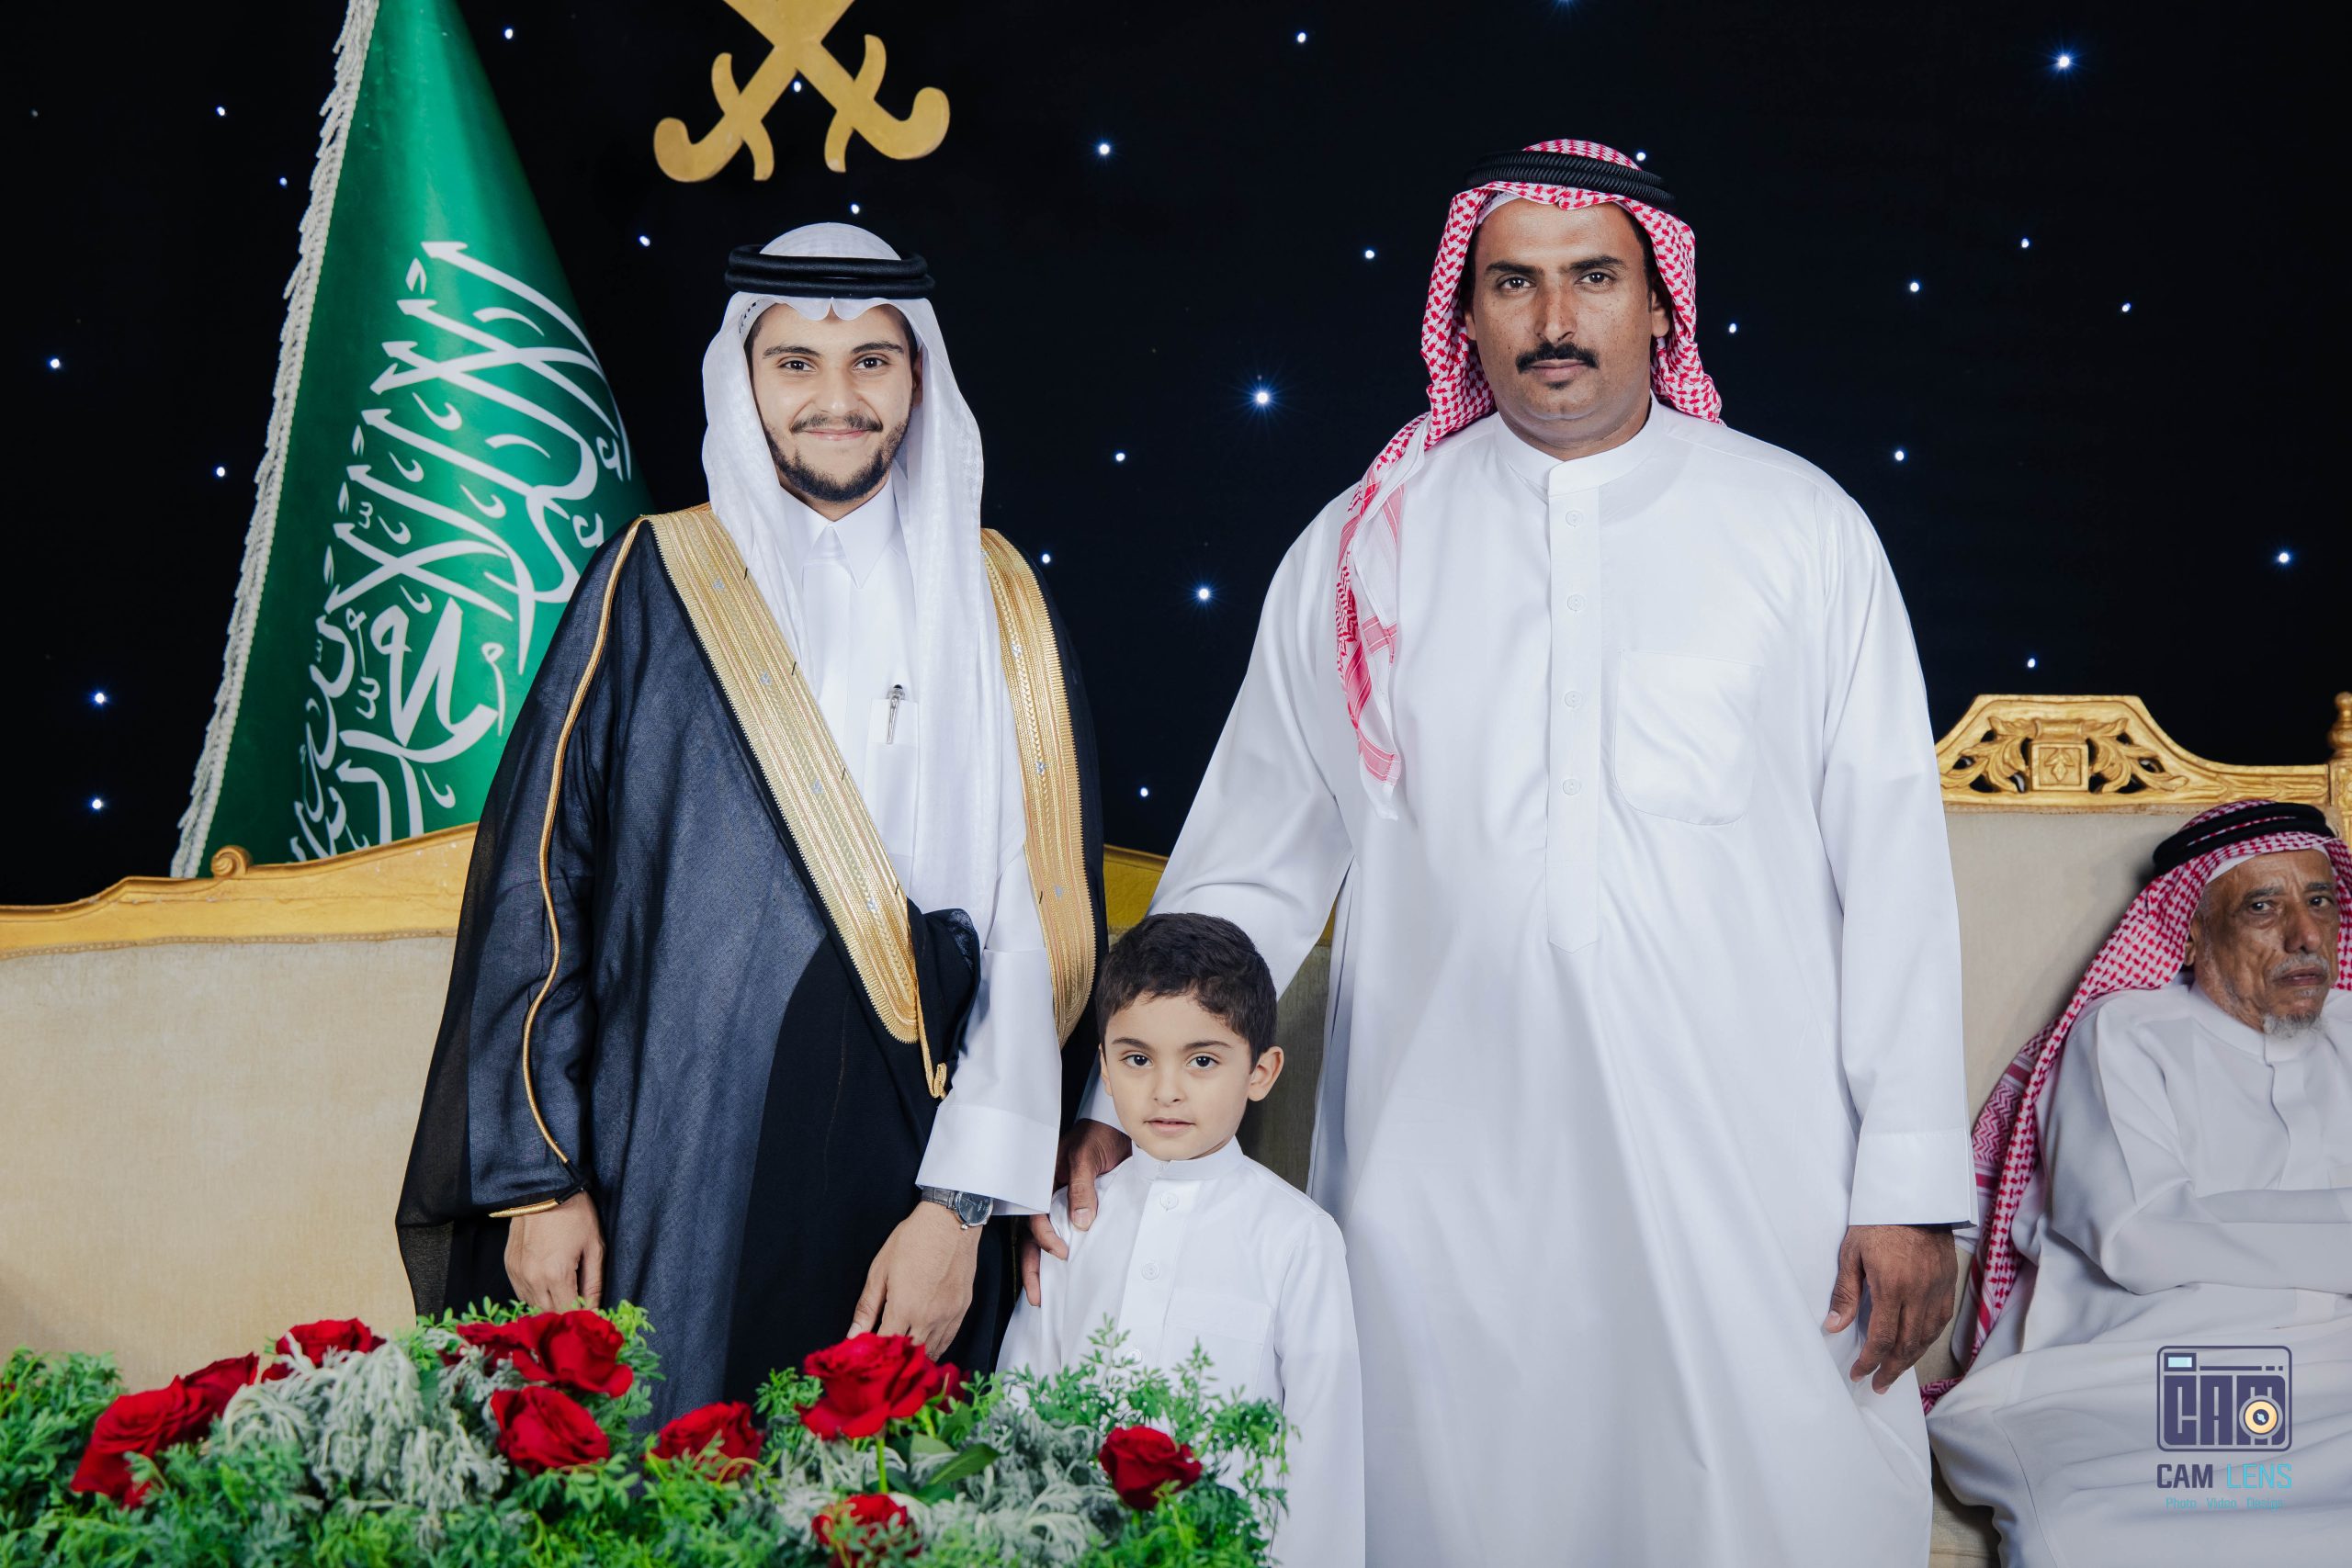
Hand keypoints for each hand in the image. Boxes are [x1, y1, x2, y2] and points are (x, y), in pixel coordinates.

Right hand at [504, 1192, 603, 1309]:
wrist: (544, 1189)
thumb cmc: (575, 1214)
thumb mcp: (593, 1246)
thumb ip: (594, 1283)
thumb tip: (596, 1310)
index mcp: (556, 1274)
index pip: (568, 1312)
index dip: (581, 1317)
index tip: (591, 1318)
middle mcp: (533, 1278)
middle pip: (549, 1313)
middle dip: (566, 1314)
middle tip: (580, 1307)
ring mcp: (517, 1273)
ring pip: (534, 1305)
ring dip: (550, 1306)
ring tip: (565, 1296)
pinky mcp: (509, 1266)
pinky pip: (521, 1293)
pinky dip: (535, 1295)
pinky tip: (548, 1286)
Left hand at [850, 1201, 984, 1357]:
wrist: (951, 1221)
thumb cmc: (913, 1240)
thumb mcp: (880, 1270)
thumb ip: (867, 1308)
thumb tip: (852, 1335)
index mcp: (905, 1307)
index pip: (885, 1347)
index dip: (873, 1356)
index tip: (865, 1357)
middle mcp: (929, 1317)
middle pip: (909, 1355)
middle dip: (893, 1361)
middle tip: (881, 1359)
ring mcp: (949, 1315)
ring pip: (931, 1352)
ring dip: (914, 1358)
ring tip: (901, 1357)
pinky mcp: (962, 1310)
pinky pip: (948, 1341)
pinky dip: (934, 1349)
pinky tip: (923, 1347)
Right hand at [1021, 1119, 1131, 1306]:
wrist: (1118, 1128)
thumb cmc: (1097, 1136)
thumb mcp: (1087, 1157)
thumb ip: (1081, 1188)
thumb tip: (1080, 1224)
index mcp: (1042, 1182)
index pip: (1035, 1216)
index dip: (1045, 1237)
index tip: (1062, 1253)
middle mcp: (1047, 1196)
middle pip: (1032, 1235)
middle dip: (1032, 1266)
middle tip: (1036, 1295)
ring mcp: (1061, 1203)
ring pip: (1045, 1238)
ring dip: (1042, 1266)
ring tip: (1042, 1295)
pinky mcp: (1078, 1207)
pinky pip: (1066, 1233)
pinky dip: (1063, 1252)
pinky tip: (1065, 1273)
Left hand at [1824, 1223, 1957, 1393]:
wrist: (1914, 1199)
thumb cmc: (1877, 1222)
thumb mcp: (1851, 1253)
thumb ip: (1845, 1293)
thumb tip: (1834, 1326)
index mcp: (1892, 1286)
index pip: (1882, 1337)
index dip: (1870, 1361)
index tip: (1860, 1373)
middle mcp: (1919, 1293)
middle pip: (1907, 1345)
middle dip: (1891, 1369)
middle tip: (1879, 1384)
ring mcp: (1937, 1290)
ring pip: (1926, 1337)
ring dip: (1910, 1359)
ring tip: (1894, 1372)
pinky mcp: (1948, 1284)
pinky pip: (1940, 1322)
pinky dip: (1927, 1340)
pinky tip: (1916, 1346)